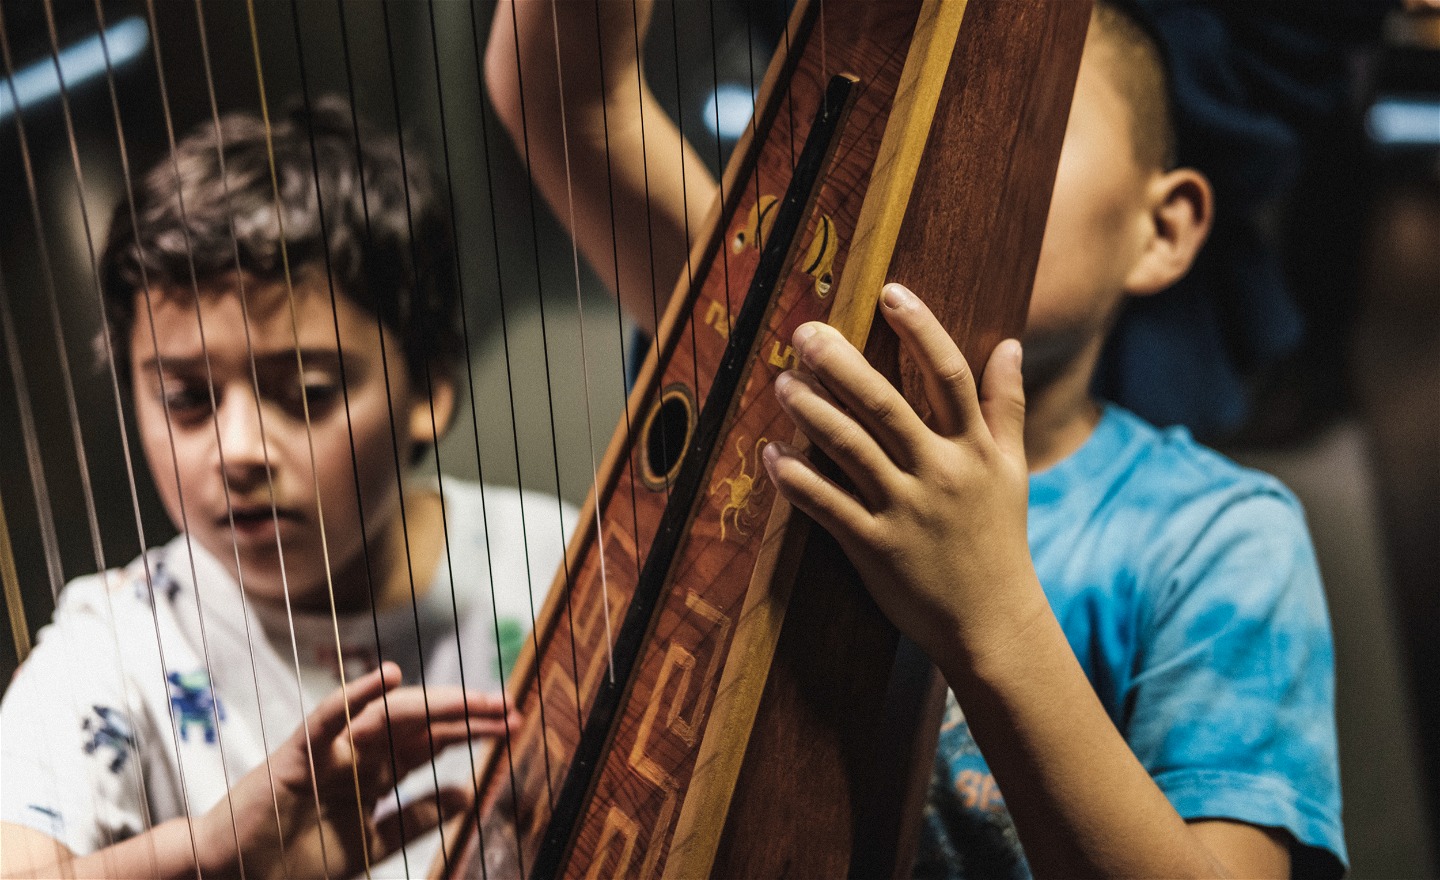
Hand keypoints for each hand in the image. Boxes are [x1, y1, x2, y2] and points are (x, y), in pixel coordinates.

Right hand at [196, 663, 516, 879]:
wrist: (237, 879)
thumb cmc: (296, 862)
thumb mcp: (373, 843)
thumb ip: (417, 818)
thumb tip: (468, 794)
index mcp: (377, 772)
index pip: (434, 741)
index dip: (473, 730)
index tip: (514, 724)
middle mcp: (359, 754)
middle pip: (422, 723)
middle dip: (466, 713)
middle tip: (510, 707)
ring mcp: (331, 750)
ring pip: (389, 715)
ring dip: (435, 704)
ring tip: (476, 699)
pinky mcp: (298, 754)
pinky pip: (328, 718)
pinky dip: (355, 695)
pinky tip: (388, 678)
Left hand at [763, 283, 1047, 671]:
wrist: (994, 624)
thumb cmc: (1000, 540)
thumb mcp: (1012, 470)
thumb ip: (1008, 406)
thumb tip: (1011, 344)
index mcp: (974, 449)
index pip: (949, 376)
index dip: (921, 330)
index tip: (890, 293)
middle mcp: (940, 474)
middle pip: (886, 405)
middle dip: (842, 364)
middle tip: (806, 332)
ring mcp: (906, 512)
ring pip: (851, 450)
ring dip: (811, 413)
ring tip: (781, 383)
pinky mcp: (876, 549)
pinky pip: (829, 507)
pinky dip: (798, 480)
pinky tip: (771, 454)